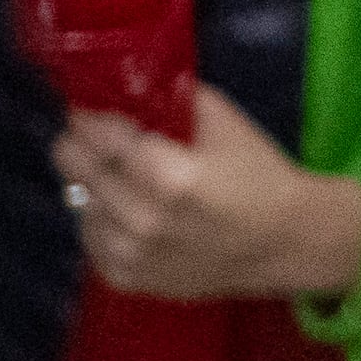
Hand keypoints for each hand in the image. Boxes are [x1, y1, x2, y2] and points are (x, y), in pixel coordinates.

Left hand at [58, 84, 360, 299]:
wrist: (283, 243)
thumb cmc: (258, 177)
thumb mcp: (226, 123)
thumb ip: (177, 97)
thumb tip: (134, 82)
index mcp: (169, 175)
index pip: (98, 135)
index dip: (87, 116)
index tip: (87, 108)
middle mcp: (143, 218)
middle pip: (77, 168)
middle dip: (81, 146)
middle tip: (93, 138)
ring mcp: (132, 254)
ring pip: (78, 204)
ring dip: (92, 185)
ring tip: (117, 178)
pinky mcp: (128, 279)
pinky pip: (90, 240)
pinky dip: (99, 221)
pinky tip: (122, 211)